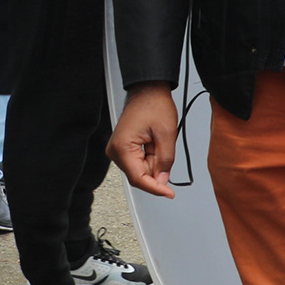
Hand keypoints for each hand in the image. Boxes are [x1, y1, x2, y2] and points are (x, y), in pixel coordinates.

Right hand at [108, 83, 178, 198]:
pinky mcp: (123, 148)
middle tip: (167, 150)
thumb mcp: (167, 134)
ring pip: (140, 169)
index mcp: (122, 148)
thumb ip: (165, 160)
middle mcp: (115, 151)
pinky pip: (139, 161)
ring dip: (155, 162)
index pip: (138, 179)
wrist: (148, 90)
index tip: (169, 193)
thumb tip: (162, 181)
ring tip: (160, 141)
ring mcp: (118, 150)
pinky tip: (156, 143)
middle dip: (157, 170)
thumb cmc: (154, 105)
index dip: (155, 188)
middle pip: (139, 175)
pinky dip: (151, 157)